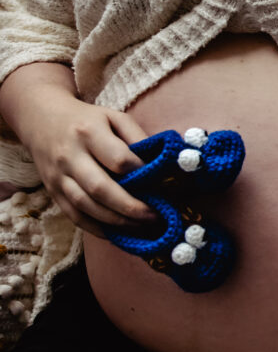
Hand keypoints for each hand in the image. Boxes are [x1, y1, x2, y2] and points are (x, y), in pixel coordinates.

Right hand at [12, 84, 152, 235]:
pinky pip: (74, 216)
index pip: (118, 159)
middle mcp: (70, 155)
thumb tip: (162, 163)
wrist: (40, 117)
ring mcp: (58, 176)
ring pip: (86, 205)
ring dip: (117, 221)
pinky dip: (97, 229)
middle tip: (156, 215)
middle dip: (131, 207)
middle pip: (100, 188)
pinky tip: (119, 233)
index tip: (160, 183)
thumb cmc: (87, 120)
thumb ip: (138, 137)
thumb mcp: (114, 118)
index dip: (142, 173)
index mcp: (88, 132)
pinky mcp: (53, 191)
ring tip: (142, 226)